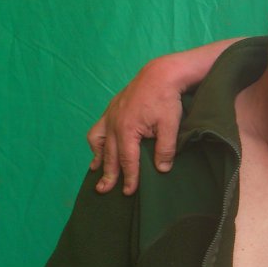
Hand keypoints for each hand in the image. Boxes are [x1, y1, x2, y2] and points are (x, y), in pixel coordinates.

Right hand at [88, 57, 183, 194]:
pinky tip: (99, 149)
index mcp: (127, 129)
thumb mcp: (170, 125)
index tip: (129, 192)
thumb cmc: (166, 99)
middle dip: (108, 175)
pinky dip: (97, 142)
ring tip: (97, 171)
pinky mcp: (111, 109)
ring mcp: (110, 115)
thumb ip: (165, 148)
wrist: (159, 74)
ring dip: (98, 158)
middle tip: (104, 191)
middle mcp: (114, 124)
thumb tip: (162, 169)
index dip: (129, 178)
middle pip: (110, 155)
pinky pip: (98, 129)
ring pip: (99, 142)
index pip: (127, 160)